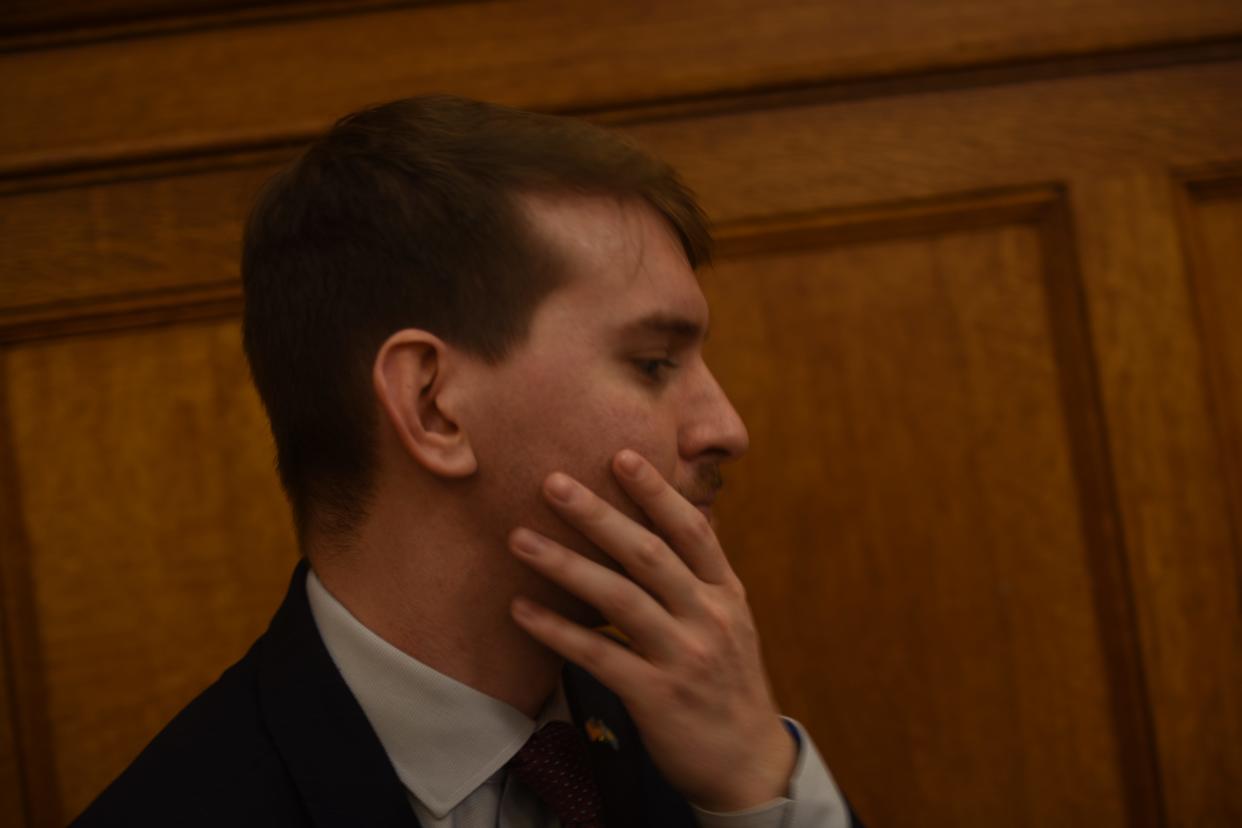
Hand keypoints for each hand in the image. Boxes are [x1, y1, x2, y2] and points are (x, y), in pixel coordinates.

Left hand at [508, 449, 794, 811]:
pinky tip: (522, 612)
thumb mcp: (730, 622)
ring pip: (619, 599)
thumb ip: (699, 576)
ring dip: (565, 564)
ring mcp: (684, 657)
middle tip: (552, 483)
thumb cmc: (727, 684)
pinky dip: (557, 631)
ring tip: (520, 539)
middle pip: (649, 554)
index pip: (691, 531)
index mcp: (726, 594)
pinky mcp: (656, 696)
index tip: (622, 455)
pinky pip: (598, 655)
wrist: (748, 763)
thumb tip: (668, 521)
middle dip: (598, 515)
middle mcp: (708, 618)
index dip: (657, 491)